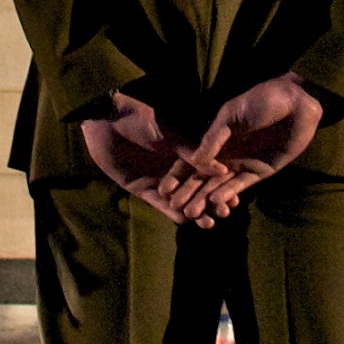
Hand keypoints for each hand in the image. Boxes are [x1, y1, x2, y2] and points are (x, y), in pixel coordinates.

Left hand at [79, 107, 214, 223]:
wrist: (107, 122)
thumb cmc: (141, 119)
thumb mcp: (171, 135)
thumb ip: (194, 154)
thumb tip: (223, 170)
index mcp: (184, 151)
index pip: (207, 173)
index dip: (221, 185)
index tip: (236, 198)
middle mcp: (174, 167)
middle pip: (196, 189)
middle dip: (211, 201)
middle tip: (225, 213)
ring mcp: (159, 179)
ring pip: (180, 199)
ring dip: (195, 211)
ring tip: (209, 224)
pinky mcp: (141, 188)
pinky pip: (159, 204)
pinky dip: (172, 213)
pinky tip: (186, 222)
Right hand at [173, 76, 328, 221]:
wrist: (296, 102)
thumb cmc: (262, 100)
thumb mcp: (231, 115)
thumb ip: (214, 138)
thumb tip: (195, 161)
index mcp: (216, 139)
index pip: (191, 161)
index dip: (177, 175)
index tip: (162, 190)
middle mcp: (226, 154)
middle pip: (203, 177)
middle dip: (189, 192)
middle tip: (174, 207)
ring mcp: (243, 163)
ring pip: (220, 185)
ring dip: (205, 198)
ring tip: (192, 212)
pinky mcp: (260, 171)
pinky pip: (240, 185)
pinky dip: (228, 193)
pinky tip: (216, 202)